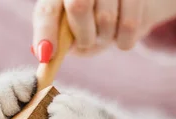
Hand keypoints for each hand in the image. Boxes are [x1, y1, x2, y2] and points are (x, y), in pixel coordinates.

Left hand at [32, 0, 175, 55]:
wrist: (129, 5)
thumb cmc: (90, 21)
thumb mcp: (71, 32)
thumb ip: (60, 42)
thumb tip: (48, 52)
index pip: (47, 10)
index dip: (46, 31)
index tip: (47, 55)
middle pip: (79, 6)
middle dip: (84, 35)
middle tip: (89, 41)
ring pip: (106, 18)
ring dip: (105, 38)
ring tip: (106, 33)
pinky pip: (129, 25)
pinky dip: (123, 41)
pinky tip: (121, 32)